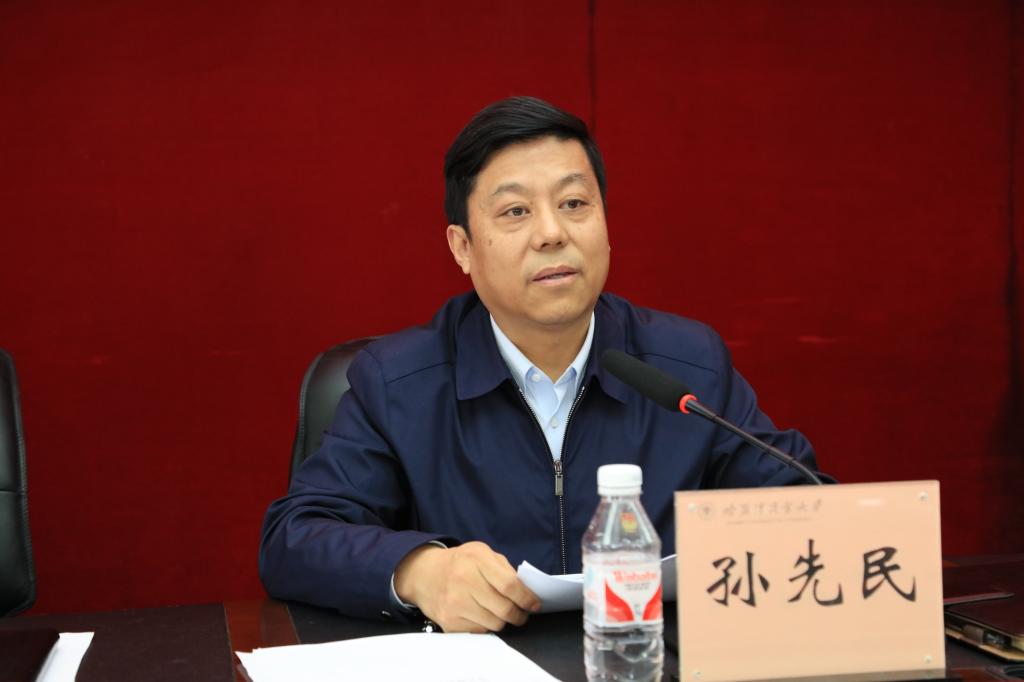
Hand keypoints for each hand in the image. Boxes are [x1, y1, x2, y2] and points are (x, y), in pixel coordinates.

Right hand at [393, 541, 540, 632]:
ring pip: (494, 624)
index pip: (509, 586)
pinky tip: (482, 615)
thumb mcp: (482, 554)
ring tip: (502, 613)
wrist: (425, 575)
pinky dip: (486, 626)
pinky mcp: (449, 622)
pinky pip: (480, 632)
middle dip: (519, 615)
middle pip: (504, 609)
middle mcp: (464, 581)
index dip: (526, 599)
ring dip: (503, 621)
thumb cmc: (461, 563)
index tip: (534, 605)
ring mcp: (455, 604)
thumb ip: (505, 570)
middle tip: (522, 614)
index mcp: (476, 559)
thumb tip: (527, 593)